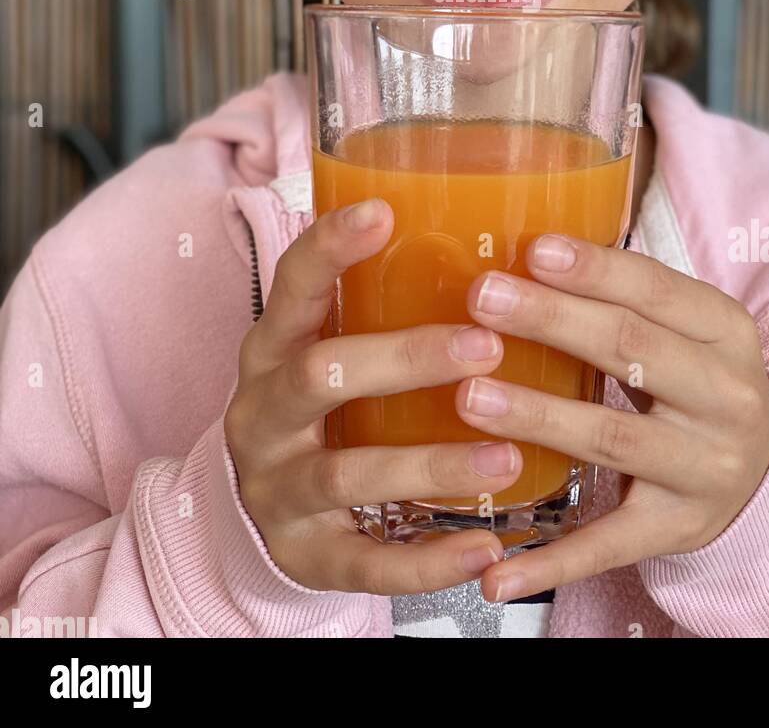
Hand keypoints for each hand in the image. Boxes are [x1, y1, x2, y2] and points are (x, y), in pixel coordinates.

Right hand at [225, 198, 513, 592]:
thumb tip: (485, 235)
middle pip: (320, 375)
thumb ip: (381, 302)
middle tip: (486, 345)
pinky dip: (426, 562)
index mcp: (273, 348)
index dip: (329, 248)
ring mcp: (279, 487)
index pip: (290, 285)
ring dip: (430, 464)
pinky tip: (483, 551)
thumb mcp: (328, 345)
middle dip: (405, 359)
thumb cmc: (319, 405)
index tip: (383, 211)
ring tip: (506, 455)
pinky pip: (365, 563)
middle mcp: (265, 413)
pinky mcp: (306, 554)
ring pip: (348, 474)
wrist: (256, 509)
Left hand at [457, 234, 768, 601]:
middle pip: (631, 351)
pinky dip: (551, 562)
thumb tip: (524, 250)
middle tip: (482, 299)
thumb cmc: (694, 377)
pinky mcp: (677, 528)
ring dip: (537, 417)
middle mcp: (725, 398)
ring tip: (470, 395)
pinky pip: (608, 544)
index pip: (656, 290)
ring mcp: (704, 468)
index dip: (594, 269)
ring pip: (611, 438)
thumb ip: (621, 294)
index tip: (533, 249)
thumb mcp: (684, 327)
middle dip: (551, 321)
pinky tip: (496, 570)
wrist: (762, 470)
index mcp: (725, 331)